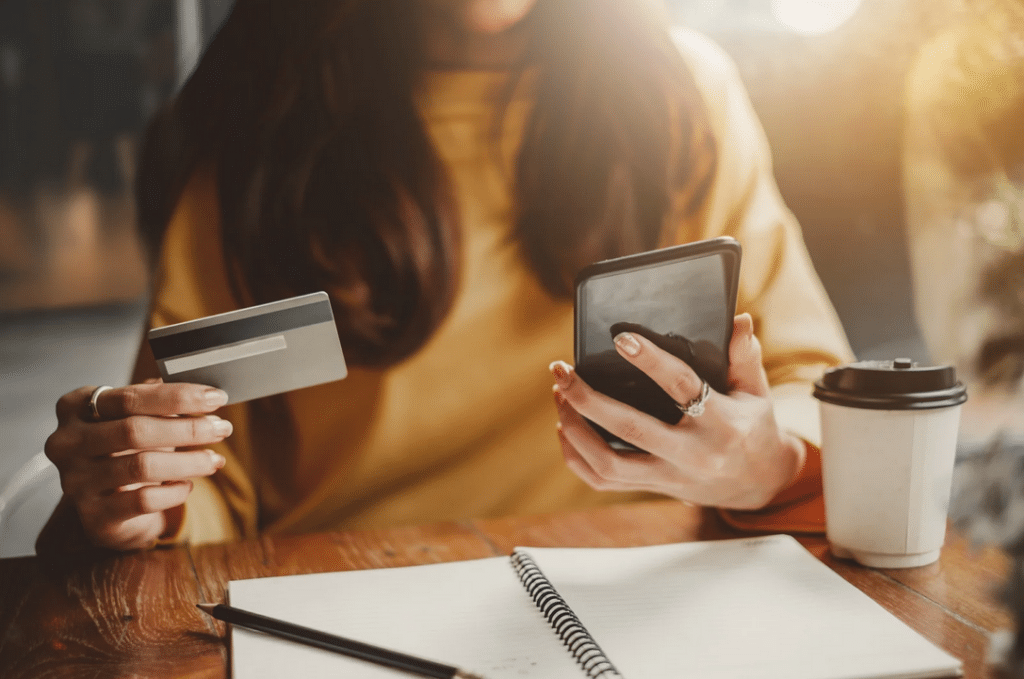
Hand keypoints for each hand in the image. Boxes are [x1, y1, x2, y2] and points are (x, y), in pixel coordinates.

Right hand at [44, 381, 231, 549]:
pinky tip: (187, 486)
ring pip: (142, 467)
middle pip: (134, 430)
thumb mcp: (138, 417)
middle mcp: (67, 443)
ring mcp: (76, 481)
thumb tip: (206, 395)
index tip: (216, 398)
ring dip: (189, 461)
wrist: (106, 502)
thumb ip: (163, 402)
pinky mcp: (94, 516)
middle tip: (222, 428)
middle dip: (188, 429)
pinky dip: (175, 492)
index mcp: (76, 407)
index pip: (130, 397)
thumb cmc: (126, 448)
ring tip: (214, 459)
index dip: (178, 396)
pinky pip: (144, 501)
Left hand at [550, 314, 803, 509]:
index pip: (682, 387)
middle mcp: (692, 454)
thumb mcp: (757, 392)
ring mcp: (670, 476)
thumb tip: (738, 320)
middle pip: (630, 428)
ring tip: (560, 395)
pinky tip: (565, 428)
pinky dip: (577, 457)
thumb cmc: (753, 427)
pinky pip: (603, 481)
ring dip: (575, 429)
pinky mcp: (653, 488)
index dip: (651, 361)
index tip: (621, 338)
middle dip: (588, 398)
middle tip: (562, 370)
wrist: (759, 484)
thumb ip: (745, 356)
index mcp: (722, 423)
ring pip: (608, 463)